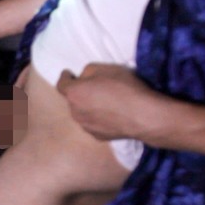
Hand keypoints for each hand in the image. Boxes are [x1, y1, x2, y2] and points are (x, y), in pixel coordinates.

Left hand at [56, 63, 170, 143]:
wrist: (142, 115)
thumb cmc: (123, 87)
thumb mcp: (105, 68)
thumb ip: (88, 71)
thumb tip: (83, 79)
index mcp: (74, 94)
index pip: (61, 85)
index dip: (65, 78)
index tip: (68, 74)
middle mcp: (75, 112)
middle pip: (73, 100)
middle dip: (80, 93)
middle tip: (95, 87)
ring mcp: (85, 127)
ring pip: (82, 113)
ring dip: (88, 107)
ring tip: (105, 102)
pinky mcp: (97, 137)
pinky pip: (93, 124)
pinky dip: (98, 119)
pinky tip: (112, 115)